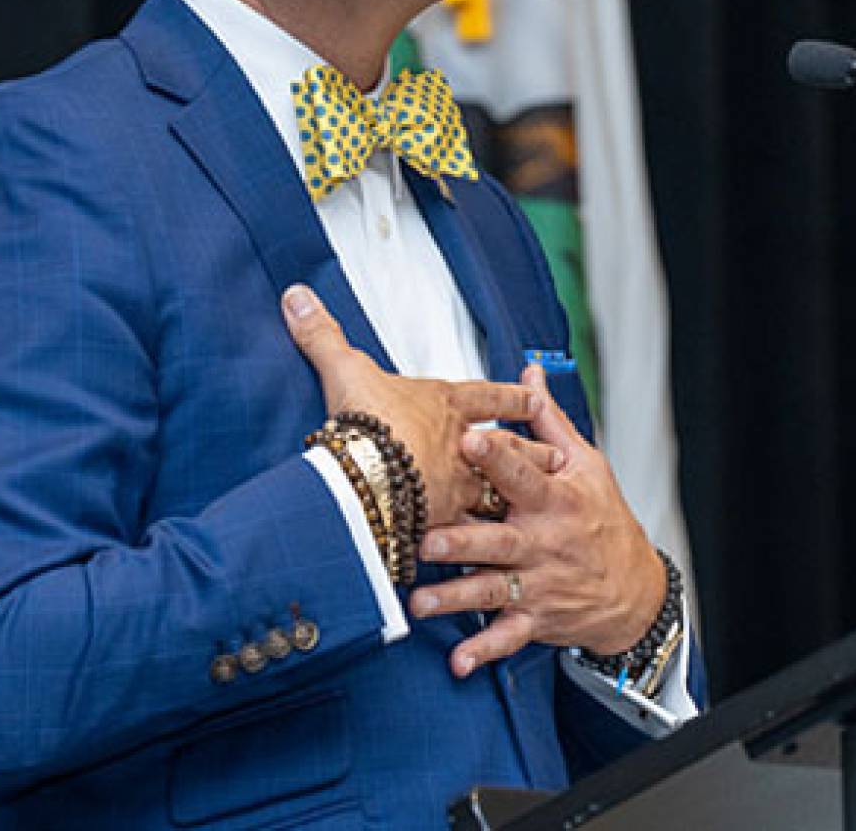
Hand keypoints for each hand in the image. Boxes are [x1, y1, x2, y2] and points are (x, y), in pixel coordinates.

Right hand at [281, 284, 552, 526]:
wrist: (368, 474)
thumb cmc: (367, 418)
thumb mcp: (345, 367)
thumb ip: (323, 335)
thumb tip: (297, 296)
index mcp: (448, 405)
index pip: (489, 396)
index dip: (512, 396)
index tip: (535, 396)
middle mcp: (463, 447)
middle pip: (509, 450)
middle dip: (533, 454)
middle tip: (558, 458)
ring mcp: (458, 490)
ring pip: (497, 497)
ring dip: (514, 504)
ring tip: (533, 511)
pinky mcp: (443, 527)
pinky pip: (467, 540)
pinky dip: (476, 549)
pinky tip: (487, 559)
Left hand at [410, 364, 667, 677]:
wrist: (635, 588)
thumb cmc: (604, 518)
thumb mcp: (586, 464)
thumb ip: (547, 421)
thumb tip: (528, 372)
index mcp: (555, 499)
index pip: (523, 473)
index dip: (496, 456)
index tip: (468, 438)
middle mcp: (544, 542)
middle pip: (498, 539)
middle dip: (462, 540)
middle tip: (425, 538)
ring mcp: (538, 584)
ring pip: (492, 590)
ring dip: (455, 597)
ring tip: (420, 601)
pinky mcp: (534, 618)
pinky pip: (507, 637)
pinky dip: (483, 652)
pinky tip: (458, 662)